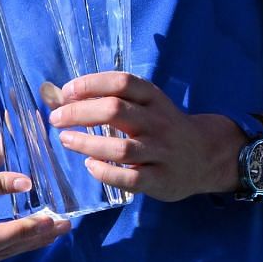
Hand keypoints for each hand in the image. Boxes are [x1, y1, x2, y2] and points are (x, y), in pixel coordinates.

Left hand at [48, 72, 237, 202]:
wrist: (206, 156)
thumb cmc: (162, 127)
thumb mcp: (147, 106)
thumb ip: (113, 99)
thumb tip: (59, 96)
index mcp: (153, 98)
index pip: (122, 82)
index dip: (90, 84)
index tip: (66, 92)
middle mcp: (158, 122)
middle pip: (115, 111)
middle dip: (79, 113)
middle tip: (56, 118)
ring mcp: (160, 152)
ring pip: (121, 147)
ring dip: (87, 143)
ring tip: (66, 140)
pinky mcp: (160, 179)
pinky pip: (130, 178)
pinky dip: (106, 172)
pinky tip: (90, 166)